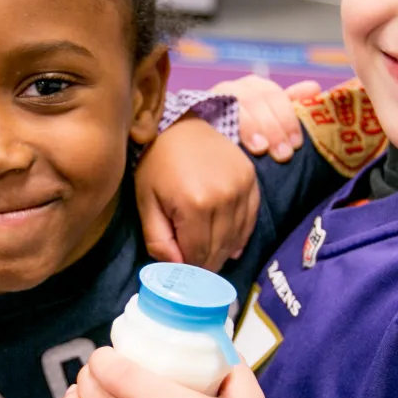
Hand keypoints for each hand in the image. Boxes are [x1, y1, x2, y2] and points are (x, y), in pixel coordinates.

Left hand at [135, 117, 261, 270]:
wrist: (180, 124)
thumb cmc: (157, 164)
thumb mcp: (146, 202)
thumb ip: (158, 239)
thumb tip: (177, 268)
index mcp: (194, 204)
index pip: (198, 254)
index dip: (190, 269)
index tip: (183, 273)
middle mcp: (223, 197)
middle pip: (219, 249)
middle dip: (206, 263)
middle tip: (195, 267)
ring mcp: (241, 187)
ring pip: (236, 238)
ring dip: (222, 252)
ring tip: (209, 254)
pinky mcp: (251, 180)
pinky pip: (250, 220)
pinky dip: (239, 236)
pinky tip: (228, 243)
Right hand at [211, 76, 320, 162]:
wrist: (207, 145)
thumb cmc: (247, 133)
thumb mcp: (271, 119)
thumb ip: (290, 104)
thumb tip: (314, 87)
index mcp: (255, 86)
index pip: (274, 95)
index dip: (288, 118)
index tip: (296, 144)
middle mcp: (234, 87)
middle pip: (255, 99)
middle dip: (272, 127)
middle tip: (283, 154)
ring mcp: (214, 97)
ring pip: (235, 103)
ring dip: (250, 126)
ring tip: (260, 149)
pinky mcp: (197, 110)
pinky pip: (210, 115)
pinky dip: (223, 128)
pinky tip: (232, 145)